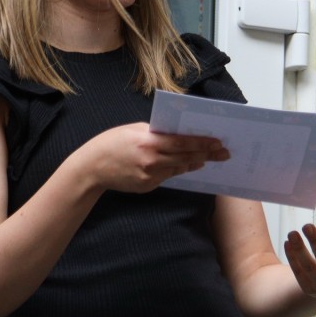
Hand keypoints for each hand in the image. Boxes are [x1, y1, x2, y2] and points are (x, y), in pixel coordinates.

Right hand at [80, 122, 228, 193]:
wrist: (91, 167)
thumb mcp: (135, 130)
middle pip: (186, 157)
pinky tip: (185, 165)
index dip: (202, 143)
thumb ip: (157, 133)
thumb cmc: (113, 142)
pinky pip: (167, 176)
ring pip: (179, 168)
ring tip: (207, 158)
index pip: (182, 142)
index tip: (218, 142)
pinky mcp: (147, 186)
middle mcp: (151, 160)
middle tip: (224, 153)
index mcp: (149, 142)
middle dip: (207, 155)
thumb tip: (180, 135)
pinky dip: (176, 169)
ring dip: (194, 162)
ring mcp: (150, 175)